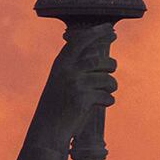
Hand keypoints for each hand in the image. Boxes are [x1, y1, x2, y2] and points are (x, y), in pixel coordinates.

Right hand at [31, 23, 117, 145]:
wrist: (47, 130)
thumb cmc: (57, 107)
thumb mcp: (61, 82)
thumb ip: (76, 69)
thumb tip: (100, 58)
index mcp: (60, 64)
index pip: (80, 41)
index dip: (96, 33)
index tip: (110, 29)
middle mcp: (67, 70)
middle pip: (99, 60)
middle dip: (110, 65)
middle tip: (112, 68)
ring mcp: (75, 84)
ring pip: (106, 78)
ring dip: (111, 85)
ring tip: (108, 91)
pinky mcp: (83, 99)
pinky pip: (106, 96)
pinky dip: (108, 100)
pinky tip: (104, 103)